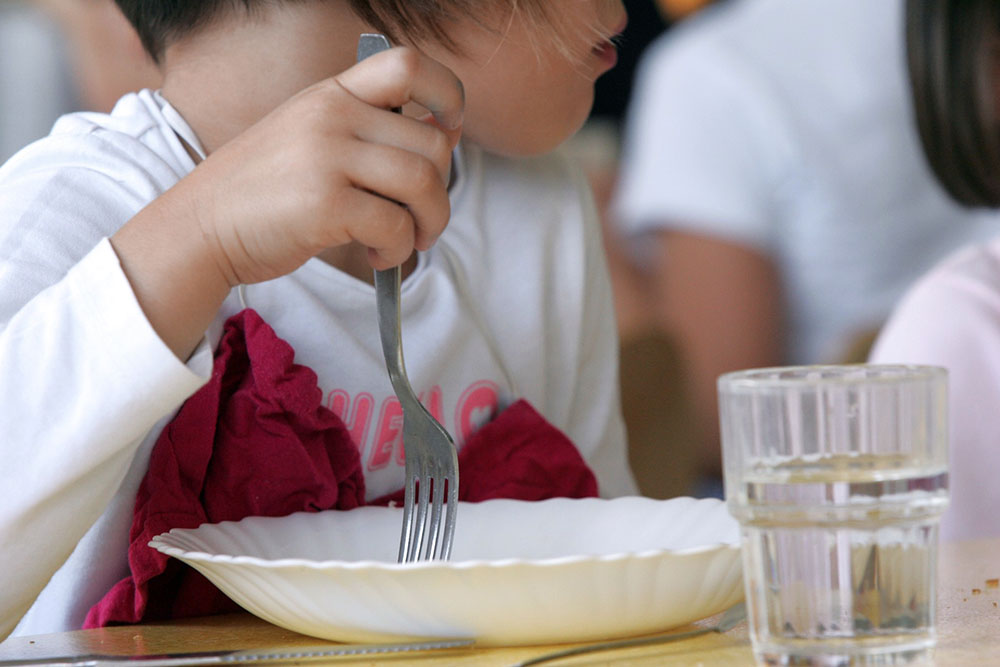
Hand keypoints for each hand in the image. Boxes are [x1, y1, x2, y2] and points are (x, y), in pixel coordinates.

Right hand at [110, 46, 463, 359]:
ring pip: (423, 184)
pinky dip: (398, 250)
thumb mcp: (311, 136)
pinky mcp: (324, 204)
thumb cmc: (265, 190)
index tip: (449, 130)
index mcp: (332, 93)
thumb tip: (443, 136)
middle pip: (431, 143)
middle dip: (442, 191)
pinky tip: (377, 256)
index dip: (447, 94)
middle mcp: (331, 116)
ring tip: (407, 241)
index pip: (409, 63)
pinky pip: (395, 226)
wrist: (201, 226)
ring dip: (429, 224)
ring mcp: (326, 157)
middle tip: (423, 220)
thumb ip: (367, 130)